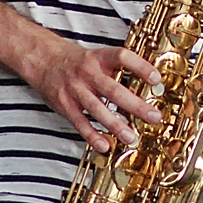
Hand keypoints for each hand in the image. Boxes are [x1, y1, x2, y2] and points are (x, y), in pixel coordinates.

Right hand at [28, 40, 163, 153]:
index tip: (157, 79)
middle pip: (113, 90)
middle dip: (135, 105)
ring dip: (116, 125)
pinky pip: (80, 123)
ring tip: (132, 138)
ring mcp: (75, 89)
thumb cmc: (80, 61)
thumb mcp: (100, 56)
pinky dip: (92, 136)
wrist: (45, 60)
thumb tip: (153, 80)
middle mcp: (88, 73)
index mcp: (100, 57)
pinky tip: (105, 145)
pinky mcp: (65, 105)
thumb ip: (121, 68)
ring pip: (97, 109)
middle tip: (154, 117)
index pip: (123, 57)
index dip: (141, 67)